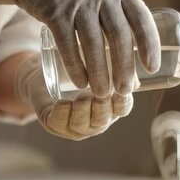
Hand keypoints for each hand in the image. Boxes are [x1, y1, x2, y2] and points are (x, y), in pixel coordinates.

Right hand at [0, 0, 160, 97]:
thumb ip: (113, 12)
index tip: (152, 68)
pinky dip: (75, 66)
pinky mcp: (53, 9)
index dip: (150, 44)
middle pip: (120, 36)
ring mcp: (77, 0)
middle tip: (124, 91)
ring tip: (102, 94)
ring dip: (100, 74)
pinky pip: (67, 44)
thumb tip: (130, 60)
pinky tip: (80, 82)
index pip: (141, 18)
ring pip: (94, 44)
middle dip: (124, 68)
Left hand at [16, 54, 132, 140]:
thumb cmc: (77, 63)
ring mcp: (75, 125)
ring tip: (81, 97)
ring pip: (82, 125)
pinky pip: (58, 123)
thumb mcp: (100, 59)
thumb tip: (136, 53)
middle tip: (99, 94)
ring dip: (83, 110)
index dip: (122, 102)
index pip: (123, 108)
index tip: (119, 90)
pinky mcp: (53, 124)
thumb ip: (120, 59)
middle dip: (102, 107)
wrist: (43, 69)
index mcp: (110, 106)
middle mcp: (95, 119)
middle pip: (104, 119)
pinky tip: (63, 103)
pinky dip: (62, 114)